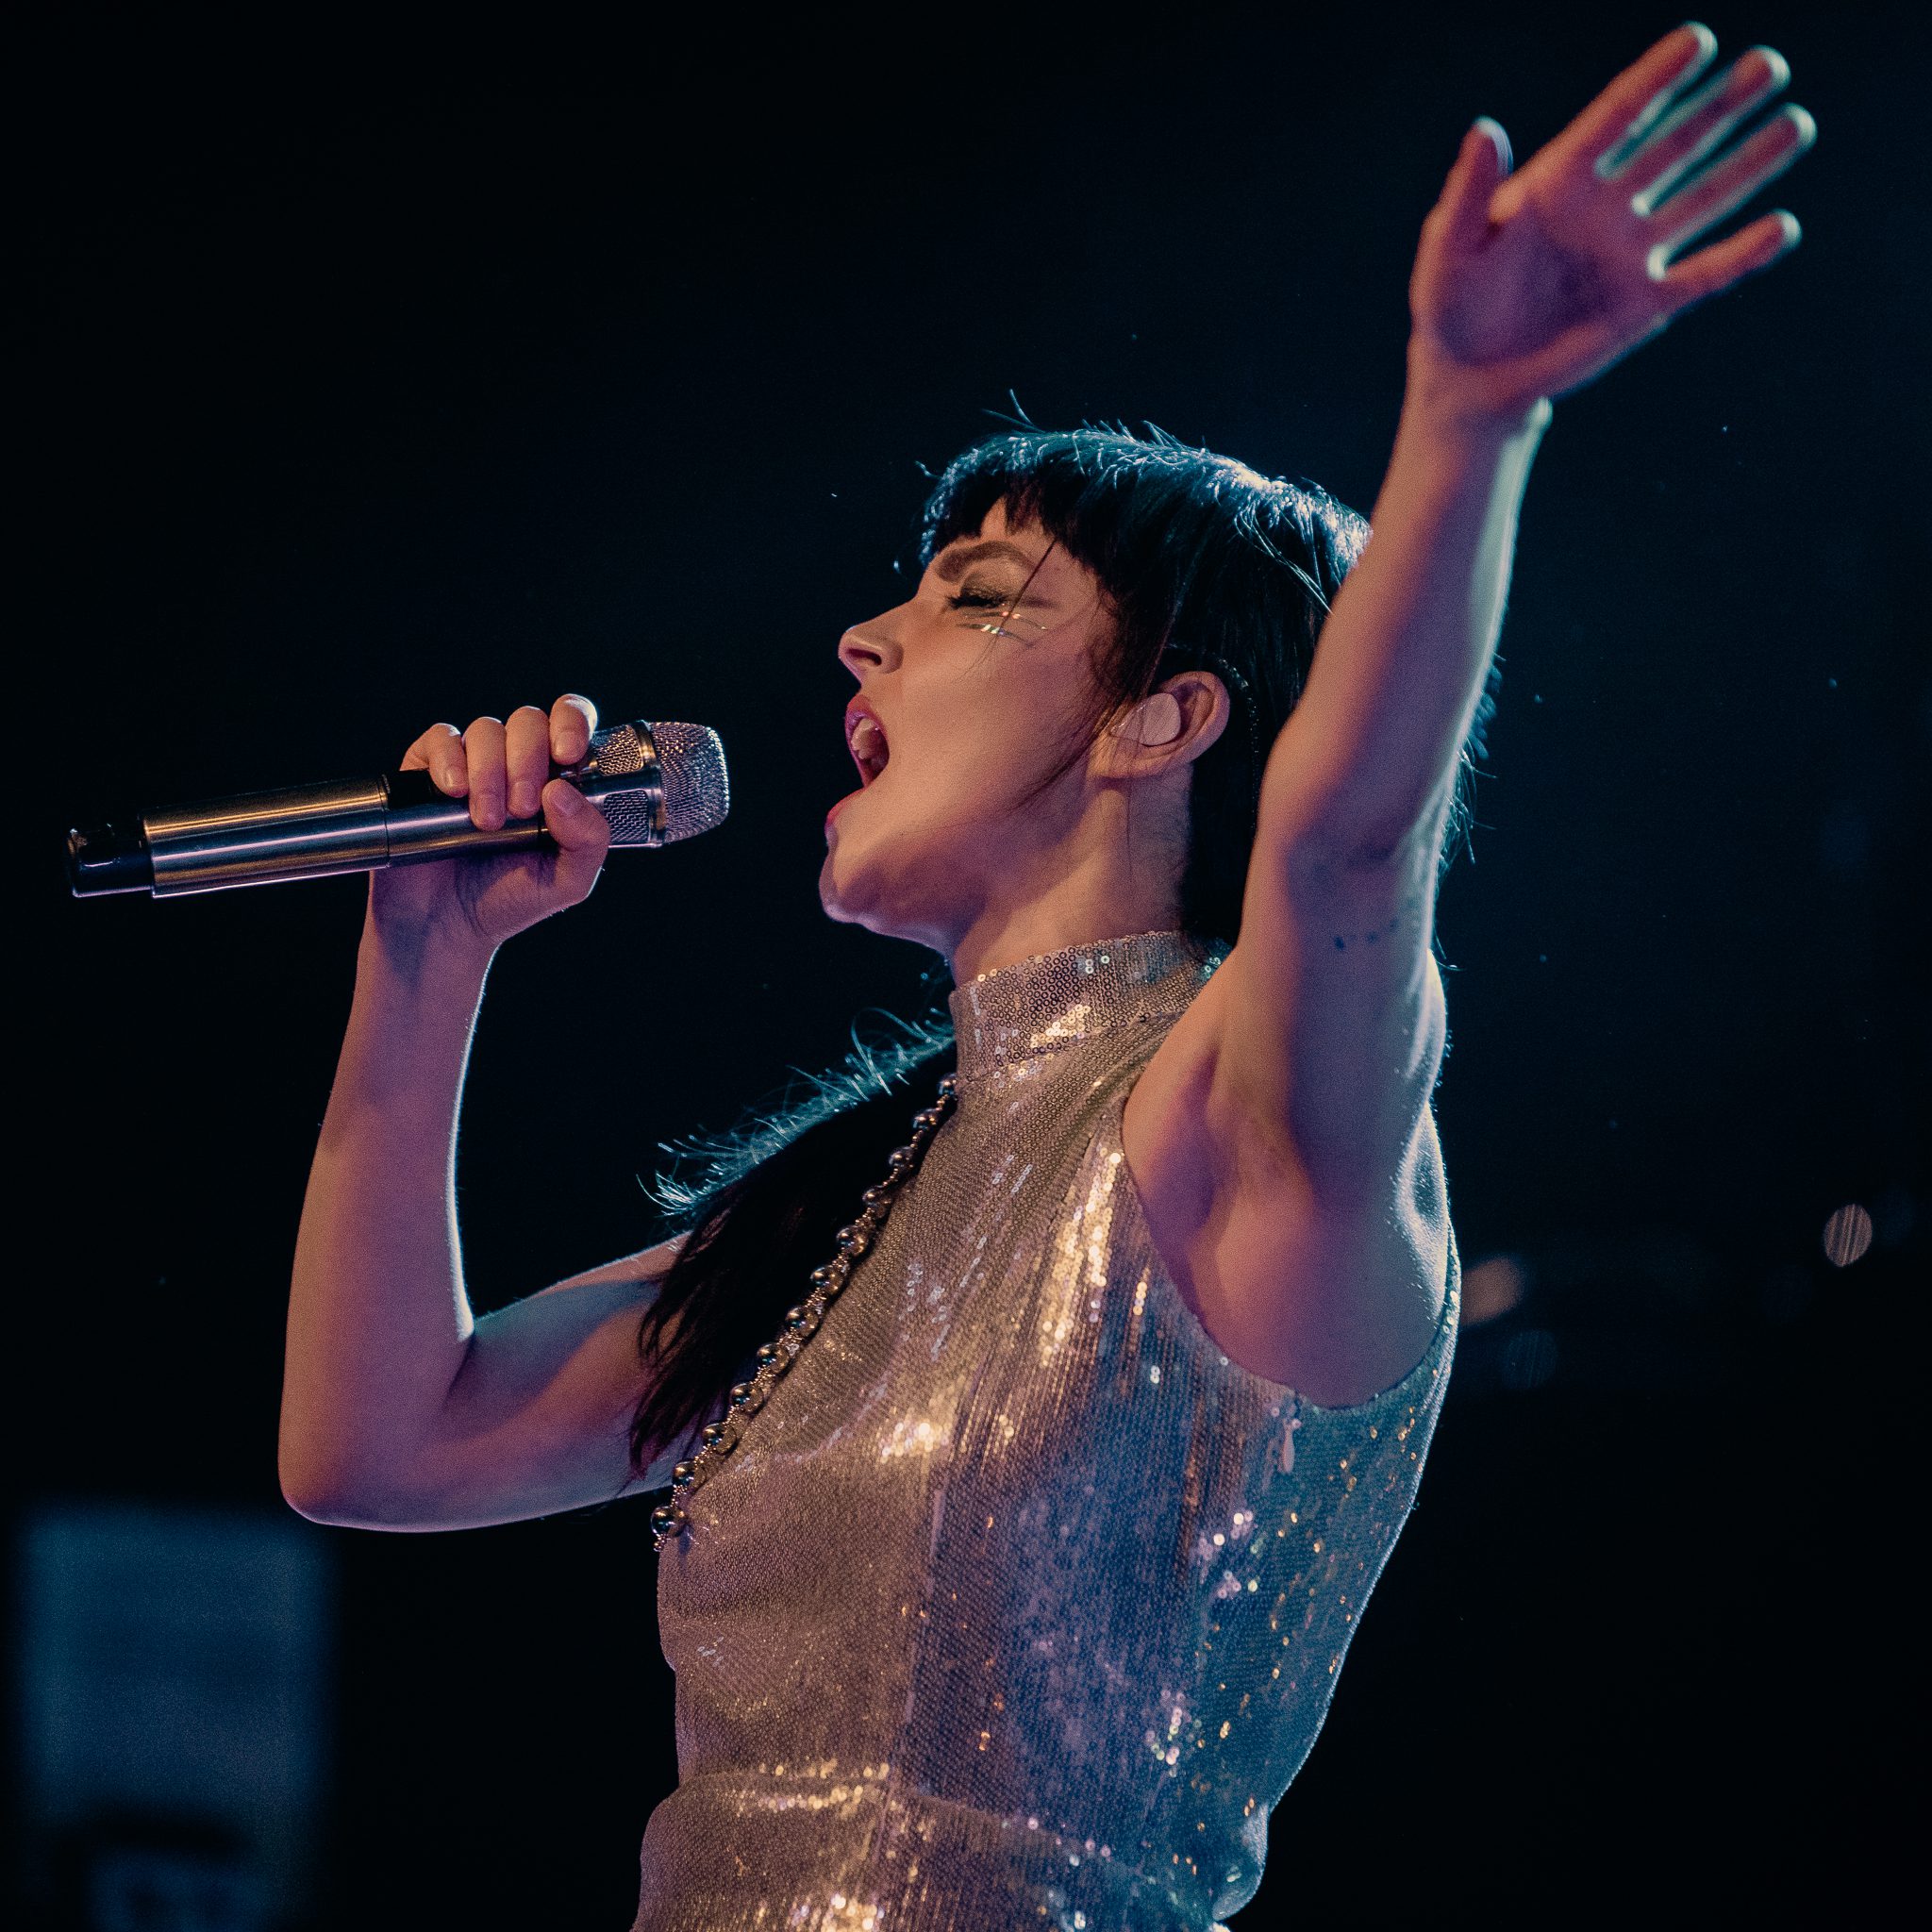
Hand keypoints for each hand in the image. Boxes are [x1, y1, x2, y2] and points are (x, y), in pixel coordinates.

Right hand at [368, 693, 611, 953]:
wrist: (447, 926)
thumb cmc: (510, 899)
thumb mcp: (567, 881)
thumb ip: (588, 841)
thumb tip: (563, 790)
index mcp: (557, 779)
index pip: (570, 721)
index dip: (571, 722)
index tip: (567, 754)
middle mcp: (516, 763)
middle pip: (528, 722)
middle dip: (528, 760)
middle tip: (521, 810)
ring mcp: (472, 764)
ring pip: (486, 730)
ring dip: (490, 772)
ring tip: (487, 822)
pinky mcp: (428, 771)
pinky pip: (441, 739)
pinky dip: (450, 760)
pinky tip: (454, 791)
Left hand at [1406, 23, 1814, 432]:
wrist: (1470, 378)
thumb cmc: (1450, 306)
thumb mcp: (1449, 249)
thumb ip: (1470, 193)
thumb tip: (1487, 129)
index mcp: (1559, 182)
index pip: (1617, 118)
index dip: (1655, 80)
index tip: (1697, 41)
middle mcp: (1605, 208)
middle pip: (1673, 146)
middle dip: (1721, 106)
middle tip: (1769, 64)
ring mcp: (1631, 253)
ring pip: (1701, 199)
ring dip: (1748, 164)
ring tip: (1796, 123)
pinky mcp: (1647, 302)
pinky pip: (1704, 273)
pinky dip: (1742, 255)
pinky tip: (1783, 228)